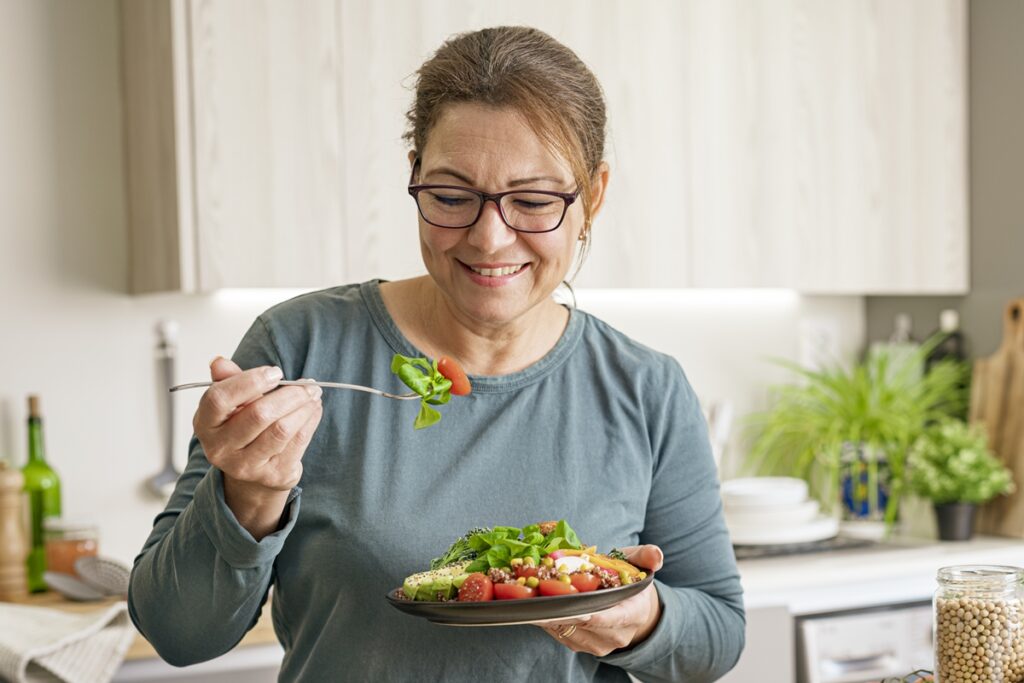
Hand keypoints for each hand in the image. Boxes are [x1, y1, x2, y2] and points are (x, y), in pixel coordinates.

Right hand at [193, 357, 322, 537]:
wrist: (252, 475)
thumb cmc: (242, 428)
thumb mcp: (231, 404)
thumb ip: (228, 381)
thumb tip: (219, 362)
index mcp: (205, 424)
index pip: (219, 399)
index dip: (250, 382)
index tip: (276, 372)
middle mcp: (220, 448)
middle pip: (259, 414)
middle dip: (290, 394)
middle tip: (308, 384)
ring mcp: (246, 466)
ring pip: (282, 429)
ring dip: (304, 407)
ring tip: (313, 394)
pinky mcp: (272, 475)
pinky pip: (297, 442)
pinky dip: (310, 421)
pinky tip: (314, 409)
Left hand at [540, 545, 663, 655]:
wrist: (632, 610)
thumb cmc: (631, 582)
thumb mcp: (640, 564)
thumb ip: (646, 556)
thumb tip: (655, 555)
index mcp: (633, 614)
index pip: (614, 618)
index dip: (596, 615)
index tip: (578, 609)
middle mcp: (616, 635)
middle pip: (585, 625)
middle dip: (563, 611)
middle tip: (542, 595)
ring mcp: (597, 644)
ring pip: (568, 631)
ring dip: (550, 615)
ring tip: (536, 598)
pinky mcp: (580, 645)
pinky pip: (560, 634)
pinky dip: (547, 620)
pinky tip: (538, 605)